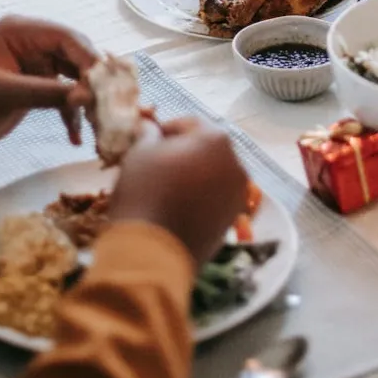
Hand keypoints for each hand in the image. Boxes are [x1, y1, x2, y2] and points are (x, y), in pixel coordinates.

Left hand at [0, 16, 96, 163]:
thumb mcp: (3, 94)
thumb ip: (46, 93)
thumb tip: (87, 96)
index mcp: (19, 32)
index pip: (66, 37)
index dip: (89, 59)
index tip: (106, 85)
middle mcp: (31, 44)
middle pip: (76, 56)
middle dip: (92, 82)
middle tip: (107, 107)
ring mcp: (35, 65)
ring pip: (74, 77)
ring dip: (85, 101)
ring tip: (97, 125)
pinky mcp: (35, 87)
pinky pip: (63, 96)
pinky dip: (71, 114)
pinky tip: (75, 136)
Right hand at [109, 118, 246, 267]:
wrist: (152, 253)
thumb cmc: (144, 193)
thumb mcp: (140, 153)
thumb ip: (148, 135)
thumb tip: (149, 126)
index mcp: (216, 139)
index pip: (190, 123)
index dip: (166, 128)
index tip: (148, 137)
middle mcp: (236, 164)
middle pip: (206, 148)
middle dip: (183, 151)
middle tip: (156, 160)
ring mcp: (237, 194)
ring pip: (212, 174)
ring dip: (193, 174)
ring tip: (165, 184)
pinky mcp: (231, 220)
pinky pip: (215, 198)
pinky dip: (199, 196)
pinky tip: (176, 204)